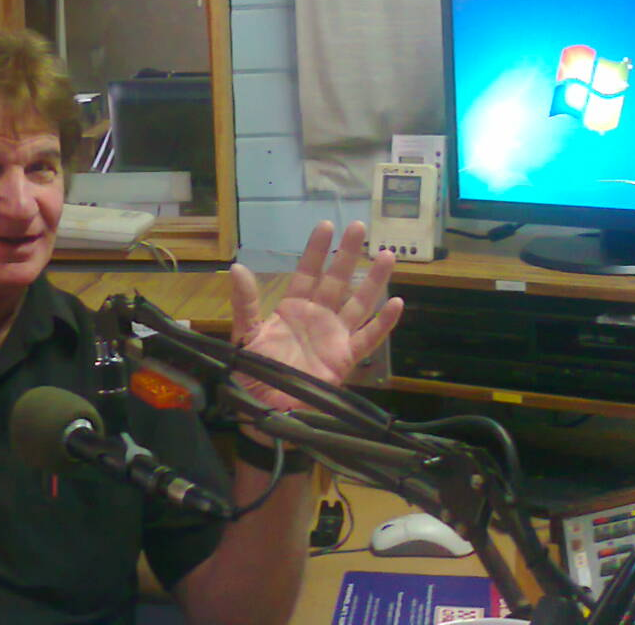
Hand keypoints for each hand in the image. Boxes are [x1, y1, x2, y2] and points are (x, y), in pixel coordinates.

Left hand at [229, 220, 402, 411]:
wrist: (265, 409)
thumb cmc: (252, 373)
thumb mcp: (245, 335)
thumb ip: (245, 303)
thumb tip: (237, 268)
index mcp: (292, 309)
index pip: (307, 273)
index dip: (316, 250)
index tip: (326, 225)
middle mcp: (317, 318)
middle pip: (337, 280)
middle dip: (348, 255)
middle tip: (360, 227)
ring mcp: (334, 337)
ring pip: (359, 303)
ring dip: (373, 281)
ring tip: (388, 254)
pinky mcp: (346, 359)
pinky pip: (369, 338)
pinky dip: (384, 323)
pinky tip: (397, 304)